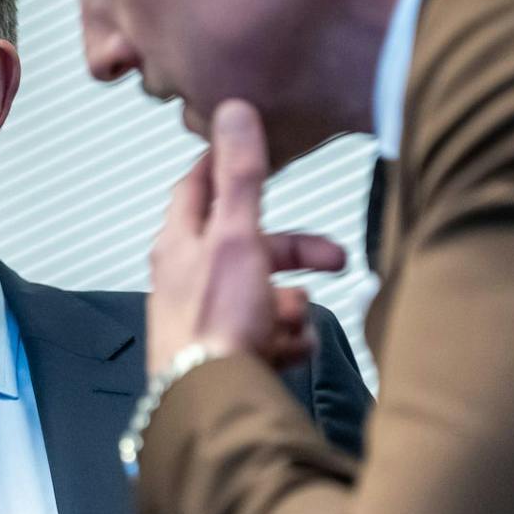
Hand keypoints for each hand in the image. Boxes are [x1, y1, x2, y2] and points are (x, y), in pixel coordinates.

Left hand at [147, 100, 345, 374]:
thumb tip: (232, 113)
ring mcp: (205, 316)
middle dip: (295, 252)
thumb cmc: (213, 323)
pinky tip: (291, 348)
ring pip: (263, 294)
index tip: (251, 151)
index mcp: (181, 243)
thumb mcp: (235, 236)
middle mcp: (187, 278)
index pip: (198, 187)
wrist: (210, 400)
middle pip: (249, 246)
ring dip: (291, 305)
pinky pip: (267, 335)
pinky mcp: (223, 353)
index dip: (226, 166)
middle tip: (333, 258)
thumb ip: (240, 177)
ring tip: (296, 320)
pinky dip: (285, 339)